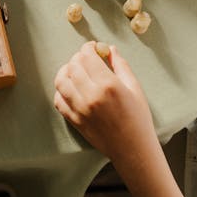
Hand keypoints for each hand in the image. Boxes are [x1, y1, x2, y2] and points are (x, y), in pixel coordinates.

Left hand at [54, 43, 158, 158]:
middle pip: (73, 66)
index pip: (87, 57)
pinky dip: (61, 91)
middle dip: (78, 57)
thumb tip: (109, 48)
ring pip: (61, 81)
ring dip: (66, 71)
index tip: (92, 47)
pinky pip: (58, 100)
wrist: (133, 149)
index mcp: (108, 85)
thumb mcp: (134, 88)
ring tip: (75, 71)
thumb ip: (120, 65)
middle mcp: (91, 95)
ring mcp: (80, 109)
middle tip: (86, 58)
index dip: (88, 48)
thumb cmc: (138, 118)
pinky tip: (70, 88)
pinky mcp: (74, 121)